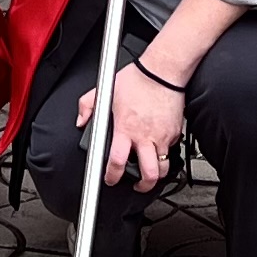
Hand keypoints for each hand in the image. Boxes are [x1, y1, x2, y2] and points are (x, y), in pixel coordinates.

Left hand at [82, 61, 187, 188]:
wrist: (163, 70)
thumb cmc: (138, 78)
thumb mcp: (105, 89)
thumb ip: (87, 105)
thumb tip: (81, 120)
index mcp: (126, 129)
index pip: (117, 161)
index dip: (112, 176)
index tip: (111, 179)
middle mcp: (145, 136)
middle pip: (149, 174)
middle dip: (143, 186)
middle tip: (137, 185)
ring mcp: (163, 136)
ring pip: (164, 167)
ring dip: (157, 175)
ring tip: (151, 174)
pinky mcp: (175, 132)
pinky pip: (172, 149)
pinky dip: (165, 152)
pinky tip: (158, 148)